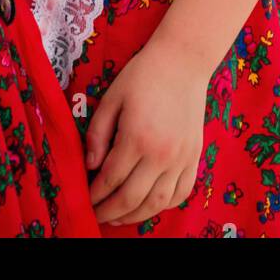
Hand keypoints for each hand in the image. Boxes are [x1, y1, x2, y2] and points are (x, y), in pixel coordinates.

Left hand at [85, 37, 207, 226]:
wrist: (183, 62)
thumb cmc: (142, 76)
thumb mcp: (111, 98)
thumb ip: (97, 133)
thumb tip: (90, 166)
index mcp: (137, 137)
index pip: (111, 179)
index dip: (95, 194)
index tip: (84, 200)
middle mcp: (161, 154)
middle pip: (132, 197)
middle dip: (110, 212)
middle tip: (96, 216)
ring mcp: (181, 158)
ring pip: (158, 202)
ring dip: (136, 216)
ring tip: (119, 217)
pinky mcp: (195, 157)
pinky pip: (181, 193)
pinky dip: (165, 205)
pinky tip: (149, 205)